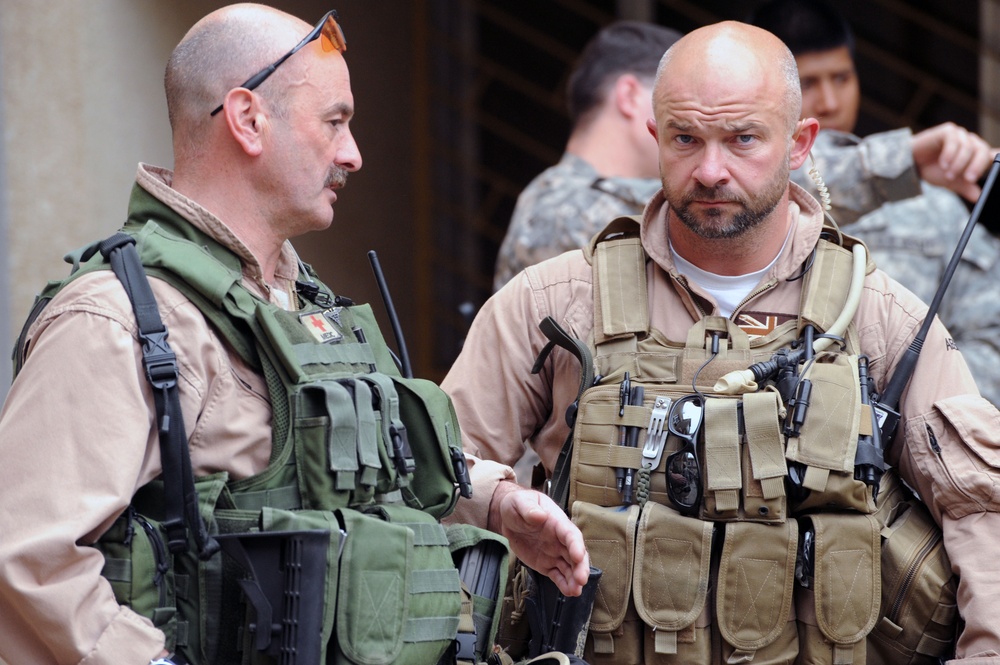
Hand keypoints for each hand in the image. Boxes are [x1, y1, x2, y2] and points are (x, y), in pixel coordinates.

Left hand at [488, 481, 589, 595]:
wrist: (509, 517)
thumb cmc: (518, 504)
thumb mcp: (520, 502)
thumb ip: (529, 508)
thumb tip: (540, 515)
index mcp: (556, 522)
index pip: (570, 534)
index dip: (576, 545)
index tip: (578, 556)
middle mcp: (559, 539)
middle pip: (575, 553)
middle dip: (580, 567)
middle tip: (581, 580)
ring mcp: (554, 553)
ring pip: (569, 567)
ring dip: (574, 579)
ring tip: (575, 591)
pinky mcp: (546, 564)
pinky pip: (557, 575)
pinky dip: (563, 584)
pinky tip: (568, 592)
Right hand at [911, 122, 997, 201]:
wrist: (910, 164)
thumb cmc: (932, 170)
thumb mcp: (950, 182)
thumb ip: (965, 187)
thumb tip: (979, 197)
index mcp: (976, 155)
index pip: (993, 155)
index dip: (998, 159)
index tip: (994, 165)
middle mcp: (972, 143)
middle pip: (983, 151)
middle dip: (976, 166)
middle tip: (969, 179)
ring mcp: (961, 135)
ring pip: (968, 148)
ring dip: (958, 164)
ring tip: (947, 174)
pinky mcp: (949, 131)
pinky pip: (954, 141)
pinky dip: (949, 154)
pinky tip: (943, 164)